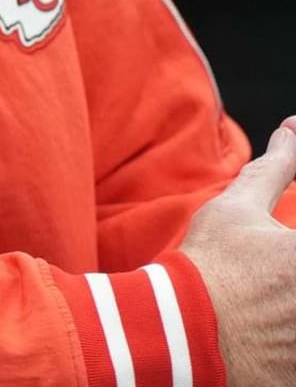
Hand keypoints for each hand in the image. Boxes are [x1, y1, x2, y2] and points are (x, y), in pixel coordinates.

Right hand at [180, 118, 295, 385]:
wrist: (180, 331)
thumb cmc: (209, 263)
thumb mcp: (236, 208)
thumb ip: (275, 170)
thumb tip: (291, 131)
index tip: (285, 239)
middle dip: (292, 265)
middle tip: (277, 269)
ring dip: (292, 300)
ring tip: (274, 295)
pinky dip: (291, 335)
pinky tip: (275, 324)